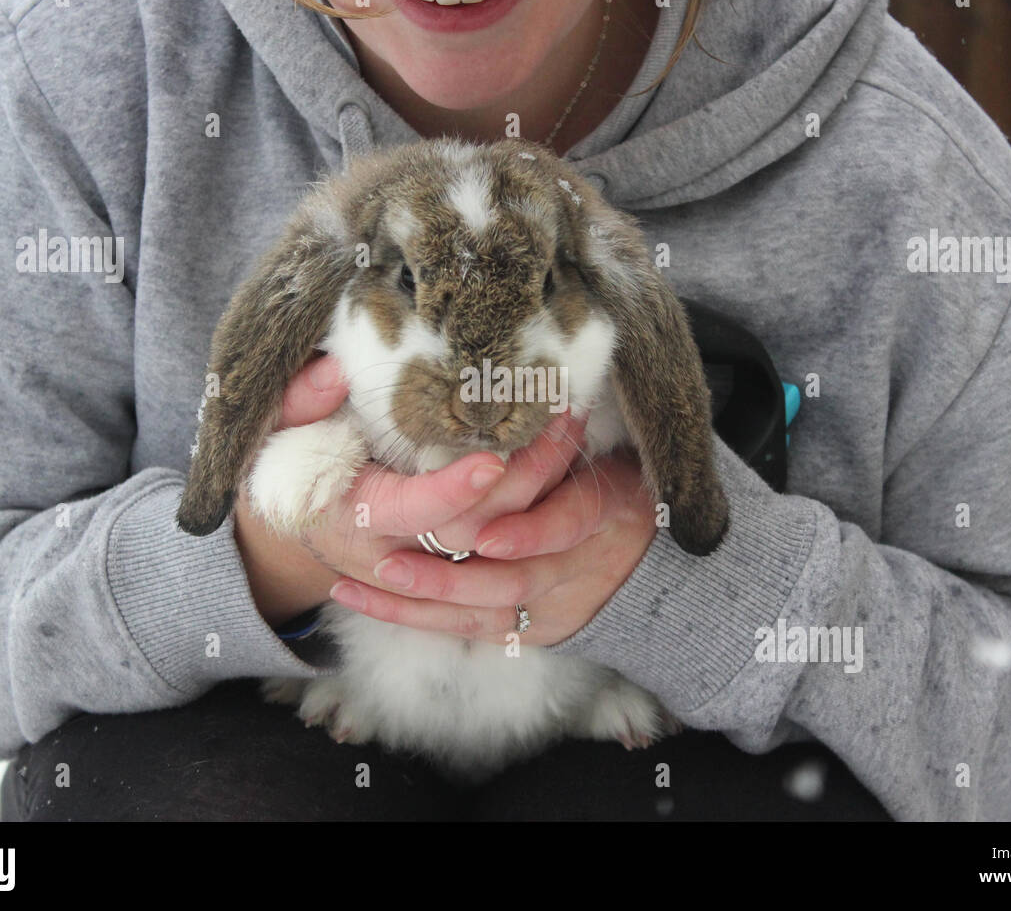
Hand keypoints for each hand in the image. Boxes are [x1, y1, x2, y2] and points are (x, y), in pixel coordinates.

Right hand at [234, 355, 597, 626]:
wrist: (284, 513)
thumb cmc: (282, 458)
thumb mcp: (275, 425)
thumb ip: (301, 398)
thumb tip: (336, 368)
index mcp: (354, 519)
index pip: (415, 515)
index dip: (454, 491)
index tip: (494, 456)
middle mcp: (396, 553)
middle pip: (474, 535)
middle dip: (525, 482)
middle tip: (562, 420)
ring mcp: (428, 565)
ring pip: (501, 547)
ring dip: (546, 492)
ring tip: (573, 426)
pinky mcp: (453, 562)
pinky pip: (509, 551)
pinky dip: (545, 511)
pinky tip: (570, 462)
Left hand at [326, 447, 658, 646]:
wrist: (649, 564)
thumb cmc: (615, 482)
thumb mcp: (607, 450)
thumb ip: (562, 429)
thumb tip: (525, 381)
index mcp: (608, 511)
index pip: (571, 523)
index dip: (531, 531)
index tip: (487, 536)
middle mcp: (580, 568)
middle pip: (515, 582)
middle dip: (451, 577)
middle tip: (393, 563)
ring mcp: (554, 608)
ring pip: (485, 610)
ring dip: (424, 598)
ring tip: (370, 579)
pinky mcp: (528, 630)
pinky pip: (468, 629)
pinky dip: (413, 617)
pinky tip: (361, 599)